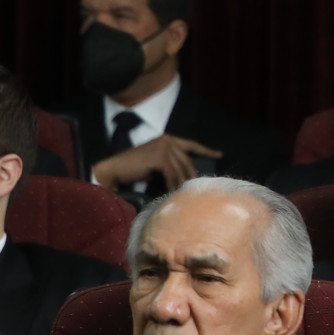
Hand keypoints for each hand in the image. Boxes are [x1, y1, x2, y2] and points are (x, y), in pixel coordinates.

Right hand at [91, 134, 220, 188]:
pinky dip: (172, 185)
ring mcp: (164, 148)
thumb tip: (184, 175)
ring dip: (182, 184)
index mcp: (167, 139)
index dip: (205, 150)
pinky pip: (172, 174)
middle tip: (196, 189)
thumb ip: (169, 163)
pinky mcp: (159, 158)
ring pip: (181, 169)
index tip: (219, 155)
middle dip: (192, 176)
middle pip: (187, 161)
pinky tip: (172, 193)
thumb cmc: (132, 169)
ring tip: (184, 195)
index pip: (191, 144)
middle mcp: (167, 141)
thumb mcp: (154, 162)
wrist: (114, 169)